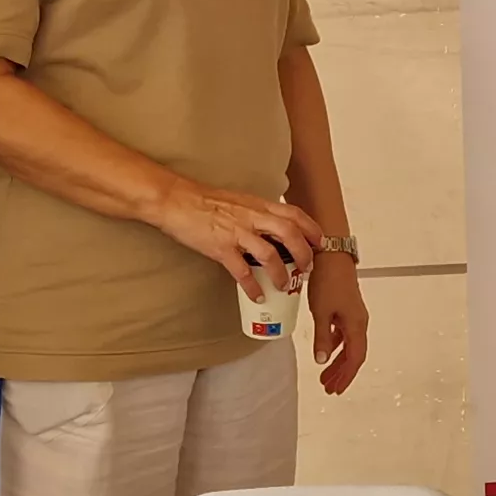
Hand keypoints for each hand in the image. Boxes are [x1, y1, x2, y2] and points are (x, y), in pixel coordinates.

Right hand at [148, 179, 325, 298]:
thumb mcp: (238, 201)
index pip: (293, 214)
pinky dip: (252, 286)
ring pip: (270, 254)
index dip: (311, 228)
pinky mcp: (220, 248)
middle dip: (304, 253)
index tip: (320, 242)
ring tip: (285, 286)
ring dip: (282, 273)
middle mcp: (252, 217)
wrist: (176, 200)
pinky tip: (257, 295)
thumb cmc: (204, 200)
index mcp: (257, 204)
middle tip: (307, 269)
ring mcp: (237, 232)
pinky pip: (242, 272)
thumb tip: (270, 227)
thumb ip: (255, 212)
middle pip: (290, 233)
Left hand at [308, 255, 371, 395]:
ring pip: (348, 345)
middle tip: (330, 387)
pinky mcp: (345, 308)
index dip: (346, 375)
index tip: (336, 388)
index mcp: (356, 325)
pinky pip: (343, 333)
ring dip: (337, 361)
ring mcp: (353, 314)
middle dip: (341, 372)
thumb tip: (321, 360)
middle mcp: (358, 321)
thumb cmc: (329, 280)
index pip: (354, 358)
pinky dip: (334, 345)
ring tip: (326, 374)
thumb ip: (322, 337)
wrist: (331, 255)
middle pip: (353, 354)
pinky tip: (325, 349)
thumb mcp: (322, 312)